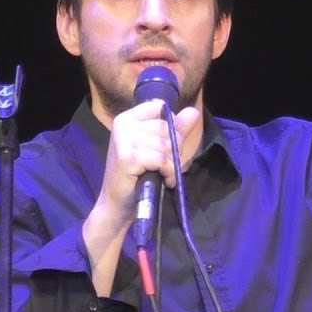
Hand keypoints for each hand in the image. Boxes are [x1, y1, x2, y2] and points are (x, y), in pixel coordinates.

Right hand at [97, 99, 201, 229]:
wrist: (118, 204)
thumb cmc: (140, 176)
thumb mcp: (160, 149)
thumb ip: (176, 129)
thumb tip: (193, 111)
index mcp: (128, 119)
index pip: (159, 106)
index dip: (171, 125)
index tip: (165, 144)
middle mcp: (123, 125)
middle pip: (165, 126)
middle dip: (173, 148)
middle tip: (166, 165)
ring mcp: (124, 141)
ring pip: (165, 144)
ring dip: (171, 163)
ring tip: (165, 174)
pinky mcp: (127, 158)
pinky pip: (161, 159)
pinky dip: (168, 172)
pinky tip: (165, 180)